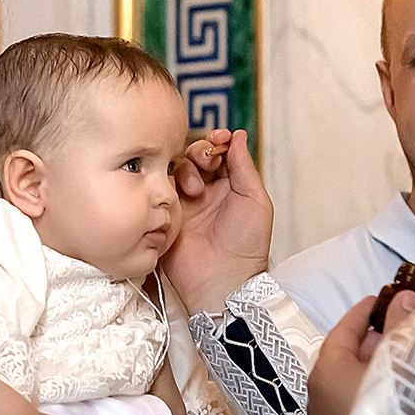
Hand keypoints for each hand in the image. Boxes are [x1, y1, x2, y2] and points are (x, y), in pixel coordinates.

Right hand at [163, 129, 272, 313]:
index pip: (218, 152)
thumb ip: (244, 167)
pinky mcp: (165, 214)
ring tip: (195, 190)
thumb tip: (238, 135)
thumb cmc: (247, 246)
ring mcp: (183, 202)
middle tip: (207, 165)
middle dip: (200, 152)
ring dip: (186, 170)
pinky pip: (158, 189)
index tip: (219, 139)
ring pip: (176, 169)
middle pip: (194, 156)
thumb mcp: (255, 201)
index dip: (217, 141)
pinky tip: (177, 193)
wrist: (222, 279)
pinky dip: (166, 183)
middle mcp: (204, 191)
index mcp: (229, 186)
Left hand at [305, 291, 414, 414]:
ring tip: (409, 352)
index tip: (383, 298)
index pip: (342, 330)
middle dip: (376, 338)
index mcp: (326, 371)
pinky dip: (377, 387)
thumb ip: (401, 325)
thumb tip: (404, 299)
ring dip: (380, 364)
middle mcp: (320, 396)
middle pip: (348, 355)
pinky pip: (359, 401)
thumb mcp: (400, 359)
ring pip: (355, 380)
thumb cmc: (392, 414)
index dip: (365, 311)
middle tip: (404, 322)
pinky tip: (402, 385)